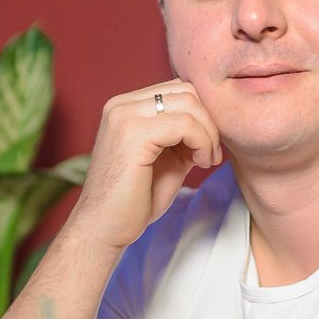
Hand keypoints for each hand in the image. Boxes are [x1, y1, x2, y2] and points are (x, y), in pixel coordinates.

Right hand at [70, 80, 221, 250]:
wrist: (104, 228)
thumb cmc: (136, 199)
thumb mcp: (168, 158)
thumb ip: (185, 135)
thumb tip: (213, 121)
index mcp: (126, 107)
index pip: (179, 89)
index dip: (202, 116)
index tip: (207, 148)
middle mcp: (121, 105)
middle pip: (186, 90)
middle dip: (209, 122)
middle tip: (210, 155)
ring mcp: (124, 116)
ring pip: (189, 103)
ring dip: (208, 133)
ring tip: (205, 160)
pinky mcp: (132, 134)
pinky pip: (184, 124)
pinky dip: (202, 142)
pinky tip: (198, 164)